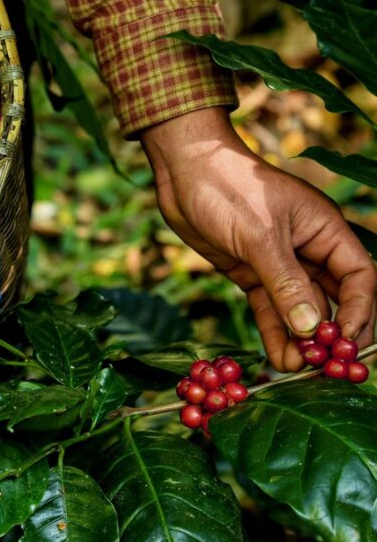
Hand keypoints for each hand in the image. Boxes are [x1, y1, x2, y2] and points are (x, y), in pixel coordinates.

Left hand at [140, 107, 375, 370]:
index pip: (358, 277)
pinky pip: (271, 308)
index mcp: (325, 230)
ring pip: (300, 309)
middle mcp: (308, 249)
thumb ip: (287, 283)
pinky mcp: (251, 272)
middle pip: (333, 298)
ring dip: (300, 339)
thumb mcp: (259, 236)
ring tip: (296, 371)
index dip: (359, 311)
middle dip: (330, 333)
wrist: (183, 170)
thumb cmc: (228, 188)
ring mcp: (279, 263)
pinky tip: (277, 358)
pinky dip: (274, 332)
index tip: (347, 343)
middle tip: (325, 367)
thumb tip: (314, 329)